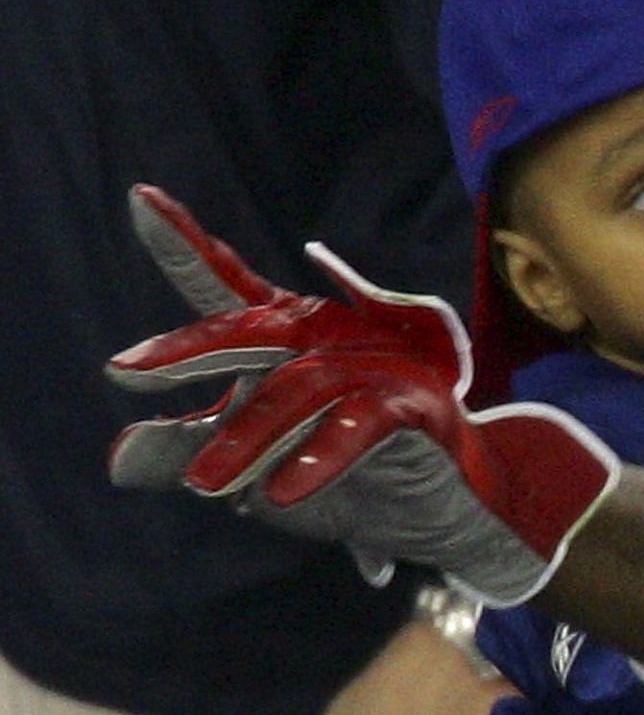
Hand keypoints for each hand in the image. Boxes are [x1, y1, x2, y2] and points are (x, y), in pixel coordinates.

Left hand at [106, 185, 621, 603]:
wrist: (457, 517)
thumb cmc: (357, 486)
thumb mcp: (258, 476)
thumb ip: (191, 455)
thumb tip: (115, 459)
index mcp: (289, 346)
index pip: (227, 291)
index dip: (185, 246)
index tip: (139, 197)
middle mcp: (328, 342)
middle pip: (250, 332)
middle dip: (189, 348)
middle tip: (127, 371)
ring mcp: (374, 369)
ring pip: (294, 392)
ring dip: (247, 441)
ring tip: (204, 487)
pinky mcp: (413, 409)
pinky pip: (357, 427)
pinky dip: (319, 458)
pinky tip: (280, 498)